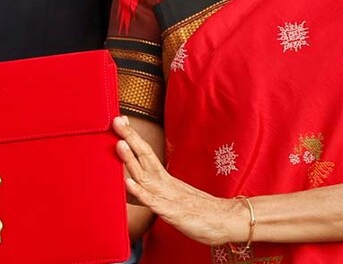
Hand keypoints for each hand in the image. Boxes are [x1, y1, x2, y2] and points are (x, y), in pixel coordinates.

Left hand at [113, 116, 246, 246]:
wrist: (225, 221)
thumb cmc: (199, 212)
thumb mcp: (173, 198)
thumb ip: (153, 191)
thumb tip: (132, 185)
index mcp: (166, 179)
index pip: (147, 154)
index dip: (133, 138)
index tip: (121, 121)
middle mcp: (166, 183)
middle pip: (146, 157)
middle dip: (130, 138)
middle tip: (117, 121)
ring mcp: (169, 197)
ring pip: (146, 176)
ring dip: (132, 160)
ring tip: (120, 144)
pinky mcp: (172, 212)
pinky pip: (153, 201)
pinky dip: (140, 192)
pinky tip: (128, 183)